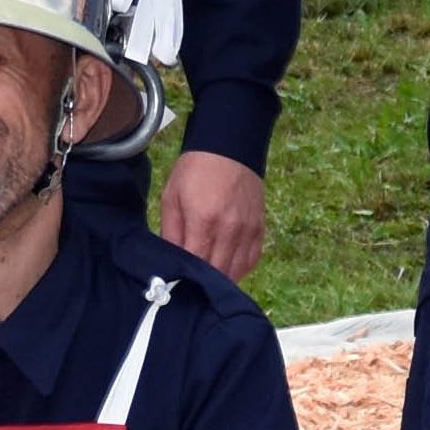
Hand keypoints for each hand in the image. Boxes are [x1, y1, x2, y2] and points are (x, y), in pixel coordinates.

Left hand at [157, 151, 268, 280]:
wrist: (229, 147)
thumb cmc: (194, 171)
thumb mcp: (171, 197)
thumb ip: (170, 232)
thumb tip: (170, 261)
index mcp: (204, 221)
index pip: (196, 265)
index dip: (186, 277)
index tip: (176, 280)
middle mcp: (229, 229)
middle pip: (218, 273)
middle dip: (203, 282)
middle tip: (190, 282)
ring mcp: (248, 230)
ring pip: (237, 271)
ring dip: (221, 279)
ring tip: (207, 278)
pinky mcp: (259, 228)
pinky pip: (251, 261)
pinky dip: (239, 269)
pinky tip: (226, 267)